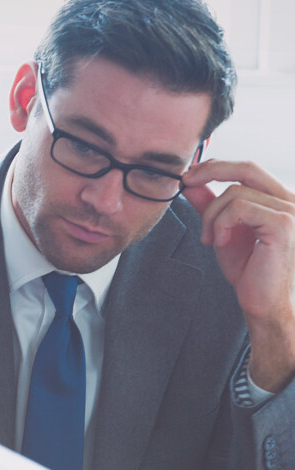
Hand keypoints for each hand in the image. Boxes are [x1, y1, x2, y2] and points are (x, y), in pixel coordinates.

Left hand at [182, 159, 294, 390]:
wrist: (262, 303)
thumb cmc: (248, 271)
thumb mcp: (222, 231)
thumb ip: (210, 206)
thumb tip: (191, 184)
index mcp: (279, 199)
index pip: (248, 168)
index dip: (217, 166)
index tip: (190, 175)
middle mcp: (291, 200)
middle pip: (246, 168)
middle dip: (210, 170)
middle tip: (185, 182)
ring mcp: (290, 211)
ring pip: (235, 193)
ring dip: (211, 216)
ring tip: (209, 239)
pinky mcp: (283, 224)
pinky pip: (240, 208)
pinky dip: (221, 223)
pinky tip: (219, 242)